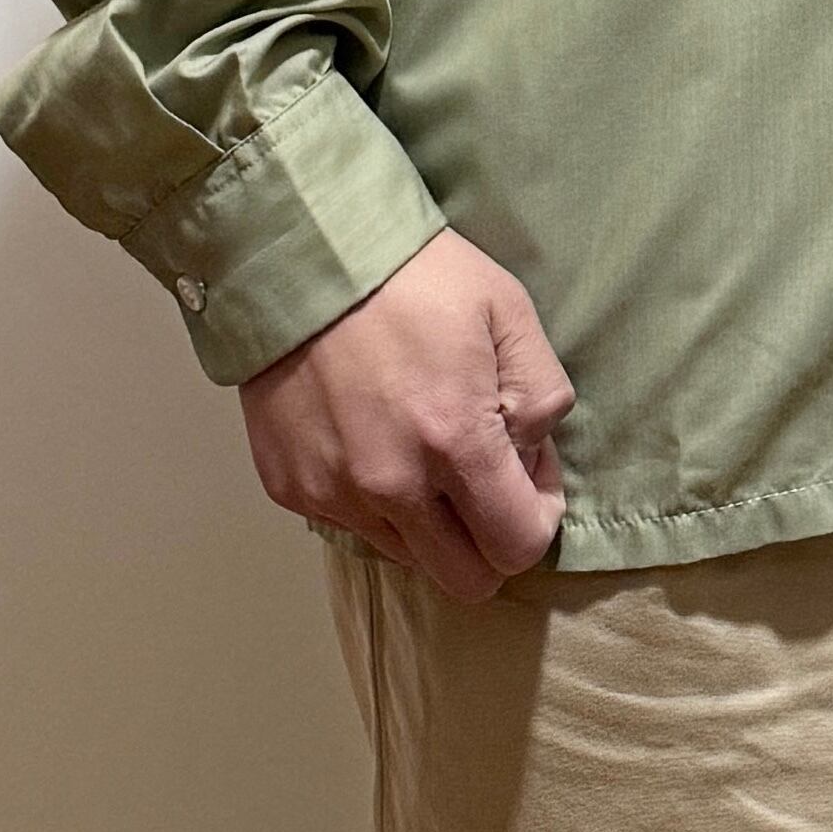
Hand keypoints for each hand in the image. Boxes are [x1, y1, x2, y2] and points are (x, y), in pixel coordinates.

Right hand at [237, 227, 573, 599]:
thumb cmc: (414, 275)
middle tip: (483, 472)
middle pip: (464, 579)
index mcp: (455, 444)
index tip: (528, 470)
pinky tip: (373, 433)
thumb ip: (543, 397)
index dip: (538, 515)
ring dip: (429, 521)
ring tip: (423, 443)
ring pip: (407, 555)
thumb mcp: (510, 314)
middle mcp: (390, 486)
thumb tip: (530, 456)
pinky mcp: (289, 486)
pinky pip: (351, 523)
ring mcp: (333, 492)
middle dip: (488, 539)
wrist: (301, 252)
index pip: (518, 548)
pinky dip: (374, 498)